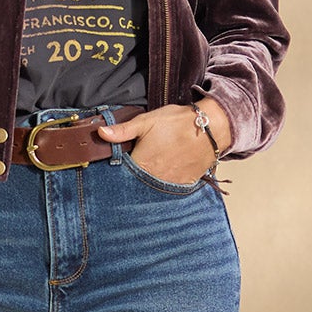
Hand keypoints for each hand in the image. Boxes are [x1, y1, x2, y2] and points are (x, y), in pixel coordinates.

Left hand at [97, 98, 229, 182]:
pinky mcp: (183, 185)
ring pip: (152, 188)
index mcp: (141, 164)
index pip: (122, 173)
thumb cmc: (177, 123)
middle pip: (136, 183)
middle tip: (137, 167)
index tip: (119, 165)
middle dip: (134, 178)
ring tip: (152, 170)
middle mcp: (154, 178)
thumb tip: (100, 133)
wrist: (211, 128)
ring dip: (149, 182)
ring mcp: (169, 184)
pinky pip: (169, 190)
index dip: (119, 169)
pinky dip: (165, 184)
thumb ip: (122, 131)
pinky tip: (165, 174)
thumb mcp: (146, 121)